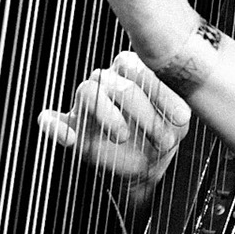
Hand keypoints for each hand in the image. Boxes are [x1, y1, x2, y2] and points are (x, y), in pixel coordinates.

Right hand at [36, 51, 191, 188]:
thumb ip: (178, 113)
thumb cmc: (163, 133)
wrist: (147, 164)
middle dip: (143, 112)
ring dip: (107, 115)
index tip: (181, 118)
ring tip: (123, 136)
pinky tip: (69, 138)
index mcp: (132, 70)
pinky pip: (51, 119)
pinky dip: (54, 126)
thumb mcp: (177, 124)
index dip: (161, 93)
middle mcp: (107, 80)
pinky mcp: (71, 125)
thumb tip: (183, 115)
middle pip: (117, 83)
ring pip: (87, 92)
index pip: (140, 69)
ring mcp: (86, 102)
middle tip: (162, 138)